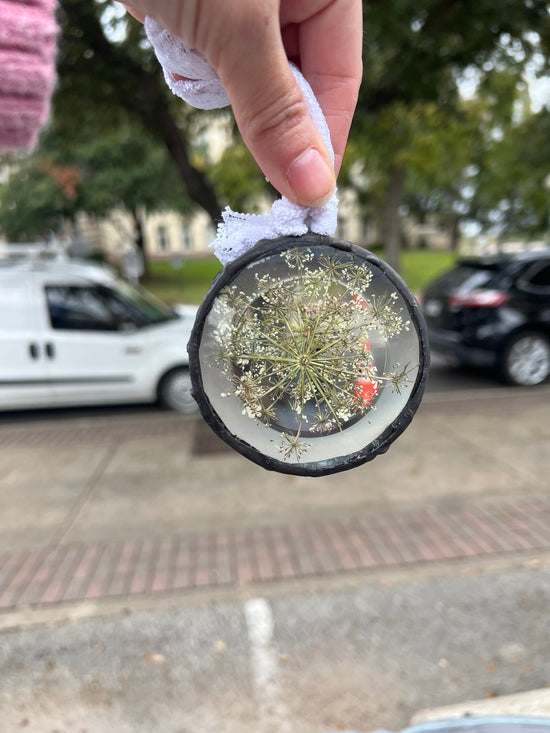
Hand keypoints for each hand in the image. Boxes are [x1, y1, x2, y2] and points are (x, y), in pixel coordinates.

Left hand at [121, 0, 361, 206]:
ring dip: (220, 78)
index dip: (323, 142)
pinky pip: (214, 54)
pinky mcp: (209, 5)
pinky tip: (174, 33)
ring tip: (192, 42)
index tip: (304, 196)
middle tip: (239, 127)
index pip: (341, 80)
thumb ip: (274, 110)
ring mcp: (251, 1)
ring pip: (250, 73)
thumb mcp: (235, 29)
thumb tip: (312, 186)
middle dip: (262, 105)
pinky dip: (193, 59)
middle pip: (296, 80)